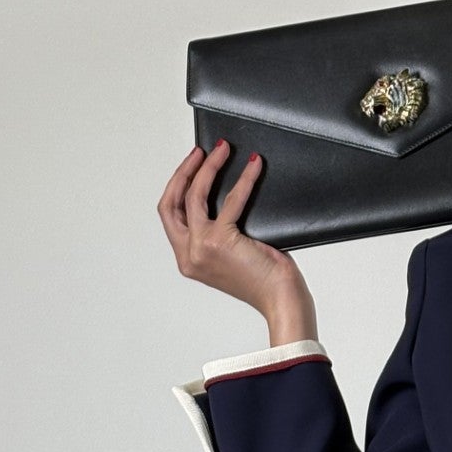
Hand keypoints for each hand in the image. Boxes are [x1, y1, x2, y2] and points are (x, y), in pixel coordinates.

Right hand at [158, 140, 316, 333]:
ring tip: (222, 151)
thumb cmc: (265, 281)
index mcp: (188, 258)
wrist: (280, 300)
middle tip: (201, 152)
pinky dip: (244, 179)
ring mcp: (201, 248)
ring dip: (208, 167)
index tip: (192, 166)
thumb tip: (226, 195)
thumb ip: (220, 232)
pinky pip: (231, 200)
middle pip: (172, 202)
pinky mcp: (220, 241)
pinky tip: (253, 166)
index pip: (171, 215)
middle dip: (185, 172)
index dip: (179, 186)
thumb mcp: (232, 255)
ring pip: (195, 196)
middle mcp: (188, 254)